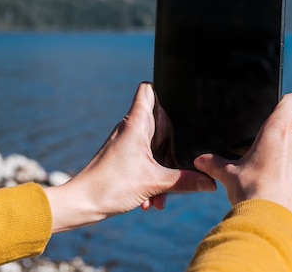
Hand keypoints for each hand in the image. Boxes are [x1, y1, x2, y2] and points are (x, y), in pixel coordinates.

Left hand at [45, 82, 215, 232]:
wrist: (80, 204)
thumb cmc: (109, 186)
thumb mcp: (154, 183)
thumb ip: (185, 181)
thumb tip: (211, 184)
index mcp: (137, 123)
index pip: (148, 89)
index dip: (164, 88)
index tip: (182, 98)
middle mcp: (131, 128)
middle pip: (162, 123)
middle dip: (172, 147)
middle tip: (180, 163)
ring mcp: (127, 143)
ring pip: (155, 148)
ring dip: (162, 169)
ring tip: (161, 194)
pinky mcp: (124, 157)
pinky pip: (147, 161)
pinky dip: (152, 177)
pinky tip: (152, 200)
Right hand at [194, 93, 291, 223]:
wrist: (271, 224)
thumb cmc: (251, 192)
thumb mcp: (228, 175)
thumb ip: (215, 163)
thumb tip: (200, 161)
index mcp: (278, 131)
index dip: (286, 103)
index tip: (276, 110)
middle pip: (290, 131)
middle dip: (275, 141)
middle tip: (257, 155)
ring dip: (283, 160)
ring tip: (263, 176)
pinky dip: (288, 179)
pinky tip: (273, 192)